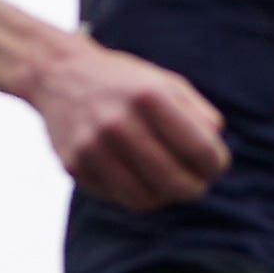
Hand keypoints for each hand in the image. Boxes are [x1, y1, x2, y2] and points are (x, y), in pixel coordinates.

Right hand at [27, 36, 233, 208]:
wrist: (58, 73)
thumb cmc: (124, 82)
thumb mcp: (166, 83)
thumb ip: (199, 115)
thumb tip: (215, 156)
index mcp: (149, 96)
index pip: (200, 149)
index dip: (216, 164)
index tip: (215, 165)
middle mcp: (118, 122)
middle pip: (176, 181)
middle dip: (195, 188)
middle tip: (197, 184)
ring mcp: (93, 147)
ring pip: (146, 199)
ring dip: (166, 197)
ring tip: (169, 184)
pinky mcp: (74, 165)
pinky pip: (117, 197)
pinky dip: (136, 194)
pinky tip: (139, 178)